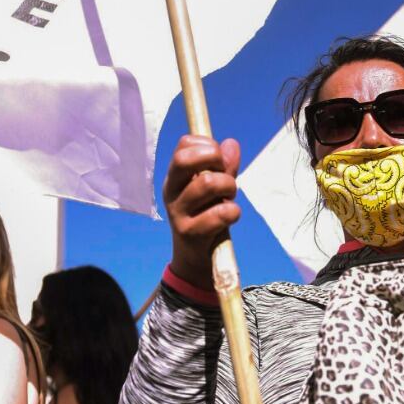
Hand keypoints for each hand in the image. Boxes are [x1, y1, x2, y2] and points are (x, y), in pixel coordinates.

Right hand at [162, 135, 240, 291]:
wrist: (197, 259)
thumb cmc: (206, 217)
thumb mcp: (215, 189)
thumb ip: (224, 167)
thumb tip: (231, 144)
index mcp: (175, 177)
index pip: (184, 144)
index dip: (207, 145)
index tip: (219, 160)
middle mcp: (171, 192)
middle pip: (184, 159)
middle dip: (214, 159)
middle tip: (225, 175)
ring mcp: (178, 213)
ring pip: (207, 183)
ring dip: (229, 187)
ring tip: (230, 198)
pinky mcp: (190, 233)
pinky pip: (218, 213)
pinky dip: (232, 211)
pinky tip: (231, 215)